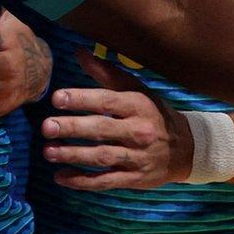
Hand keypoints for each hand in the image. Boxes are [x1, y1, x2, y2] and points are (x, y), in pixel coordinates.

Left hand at [42, 53, 192, 189]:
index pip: (107, 101)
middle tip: (46, 127)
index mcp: (137, 106)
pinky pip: (105, 181)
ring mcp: (137, 157)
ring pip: (102, 157)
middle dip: (72, 128)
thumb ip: (106, 73)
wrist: (187, 148)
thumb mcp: (136, 90)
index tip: (57, 98)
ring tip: (48, 152)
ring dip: (73, 156)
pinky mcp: (134, 179)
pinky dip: (82, 181)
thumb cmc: (153, 113)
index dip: (81, 99)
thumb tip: (79, 52)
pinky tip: (61, 177)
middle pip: (102, 130)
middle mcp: (138, 132)